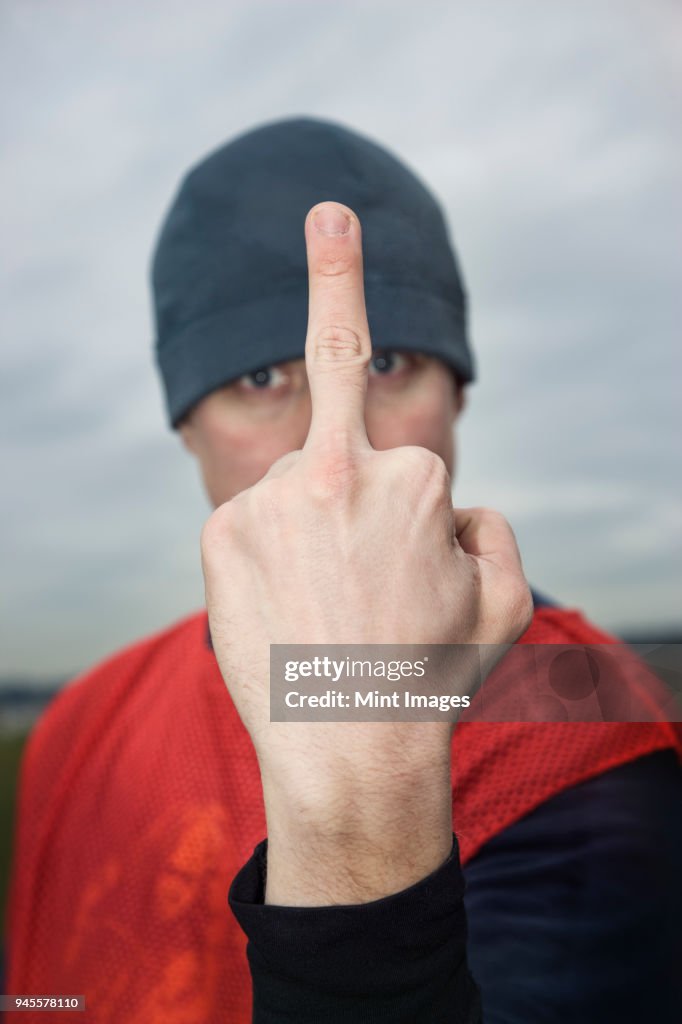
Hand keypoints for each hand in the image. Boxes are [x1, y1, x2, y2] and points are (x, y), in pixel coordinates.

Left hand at [201, 201, 532, 903]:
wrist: (350, 753)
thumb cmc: (432, 678)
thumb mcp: (507, 600)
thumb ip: (495, 530)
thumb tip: (454, 502)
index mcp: (412, 475)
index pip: (412, 459)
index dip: (411, 491)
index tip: (338, 222)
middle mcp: (336, 469)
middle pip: (344, 426)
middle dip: (342, 331)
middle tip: (332, 243)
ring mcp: (270, 497)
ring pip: (297, 488)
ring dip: (312, 534)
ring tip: (325, 616)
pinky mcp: (220, 530)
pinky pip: (253, 523)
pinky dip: (269, 556)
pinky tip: (284, 613)